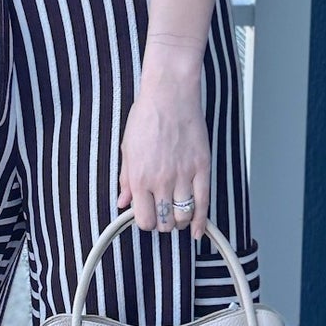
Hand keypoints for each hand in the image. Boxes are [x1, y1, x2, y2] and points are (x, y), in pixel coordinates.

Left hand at [117, 69, 209, 239]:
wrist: (169, 95)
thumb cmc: (146, 117)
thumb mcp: (127, 149)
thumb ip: (125, 179)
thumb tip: (122, 202)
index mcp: (140, 178)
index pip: (144, 219)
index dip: (146, 223)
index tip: (148, 218)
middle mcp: (162, 181)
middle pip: (165, 221)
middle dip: (164, 224)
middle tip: (164, 217)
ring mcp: (184, 176)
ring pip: (184, 216)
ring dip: (180, 222)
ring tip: (178, 218)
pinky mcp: (202, 168)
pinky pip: (203, 202)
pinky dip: (201, 220)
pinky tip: (197, 230)